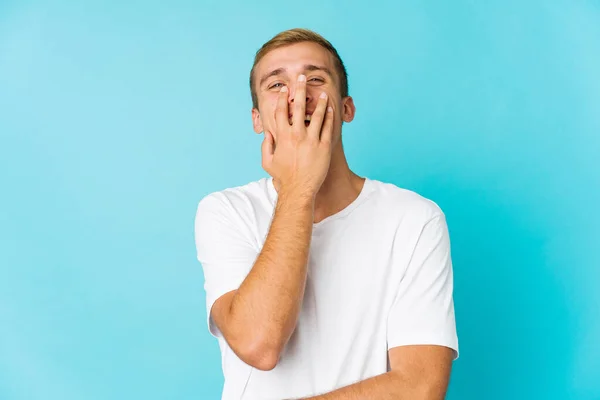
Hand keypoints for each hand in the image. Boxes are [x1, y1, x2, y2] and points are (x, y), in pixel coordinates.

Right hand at [261, 74, 333, 198]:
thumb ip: (266, 146)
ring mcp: (311, 140)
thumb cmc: (283, 177)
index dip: (283, 98)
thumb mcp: (267, 162)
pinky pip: (327, 127)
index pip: (281, 111)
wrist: (299, 190)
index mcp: (282, 137)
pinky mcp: (324, 146)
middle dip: (300, 89)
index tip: (285, 89)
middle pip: (298, 106)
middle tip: (302, 77)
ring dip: (319, 101)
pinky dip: (329, 116)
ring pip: (316, 115)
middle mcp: (297, 135)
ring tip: (321, 92)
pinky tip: (330, 109)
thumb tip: (268, 134)